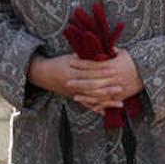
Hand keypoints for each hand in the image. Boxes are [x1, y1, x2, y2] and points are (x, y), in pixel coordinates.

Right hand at [27, 50, 143, 115]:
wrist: (43, 74)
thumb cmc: (59, 62)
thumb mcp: (70, 56)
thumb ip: (85, 56)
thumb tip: (102, 51)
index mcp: (72, 70)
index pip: (90, 70)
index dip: (102, 69)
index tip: (114, 68)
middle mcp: (72, 82)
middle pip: (92, 85)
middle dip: (107, 87)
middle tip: (121, 87)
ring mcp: (73, 92)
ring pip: (91, 98)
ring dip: (106, 100)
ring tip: (120, 102)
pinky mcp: (73, 97)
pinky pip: (86, 105)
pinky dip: (96, 108)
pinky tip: (106, 111)